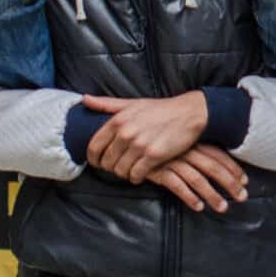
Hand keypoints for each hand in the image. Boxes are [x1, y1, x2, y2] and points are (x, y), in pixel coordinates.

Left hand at [79, 91, 208, 183]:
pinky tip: (142, 171)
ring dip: (125, 172)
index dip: (94, 159)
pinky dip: (137, 177)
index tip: (100, 162)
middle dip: (112, 167)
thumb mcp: (132, 103)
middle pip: (107, 162)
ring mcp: (140, 145)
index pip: (93, 147)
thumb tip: (85, 99)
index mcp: (118, 120)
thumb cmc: (160, 109)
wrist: (190, 113)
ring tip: (132, 167)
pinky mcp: (154, 155)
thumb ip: (107, 104)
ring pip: (120, 171)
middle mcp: (126, 133)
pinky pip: (136, 175)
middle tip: (121, 164)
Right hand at [147, 145, 249, 213]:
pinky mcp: (159, 170)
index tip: (245, 181)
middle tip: (242, 197)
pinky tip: (197, 206)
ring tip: (222, 207)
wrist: (130, 140)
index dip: (233, 168)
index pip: (219, 155)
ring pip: (198, 179)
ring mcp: (173, 160)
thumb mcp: (180, 142)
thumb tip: (217, 164)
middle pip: (214, 168)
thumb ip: (197, 150)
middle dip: (230, 184)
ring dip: (212, 195)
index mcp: (194, 141)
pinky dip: (188, 196)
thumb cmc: (159, 142)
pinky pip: (177, 185)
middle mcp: (187, 150)